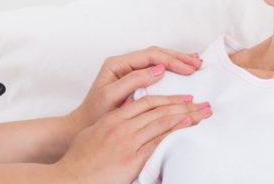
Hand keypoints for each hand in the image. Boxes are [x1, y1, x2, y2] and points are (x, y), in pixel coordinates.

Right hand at [58, 94, 211, 183]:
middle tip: (202, 103)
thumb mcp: (95, 132)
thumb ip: (113, 121)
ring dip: (185, 115)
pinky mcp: (132, 159)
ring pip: (162, 122)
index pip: (147, 102)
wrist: (71, 178)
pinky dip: (173, 132)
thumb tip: (128, 112)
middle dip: (184, 104)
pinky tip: (185, 126)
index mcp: (114, 118)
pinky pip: (158, 142)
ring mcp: (128, 142)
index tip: (183, 97)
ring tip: (202, 113)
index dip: (168, 98)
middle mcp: (123, 126)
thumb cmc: (79, 159)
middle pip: (159, 109)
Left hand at [68, 46, 202, 133]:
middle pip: (156, 54)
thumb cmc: (95, 114)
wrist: (81, 126)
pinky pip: (156, 69)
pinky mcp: (133, 80)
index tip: (188, 69)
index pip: (150, 55)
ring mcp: (129, 70)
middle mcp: (124, 63)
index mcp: (117, 64)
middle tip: (197, 64)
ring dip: (177, 61)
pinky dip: (171, 68)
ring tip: (196, 63)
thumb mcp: (111, 96)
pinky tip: (183, 70)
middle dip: (178, 58)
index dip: (171, 61)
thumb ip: (133, 81)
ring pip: (158, 59)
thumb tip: (159, 69)